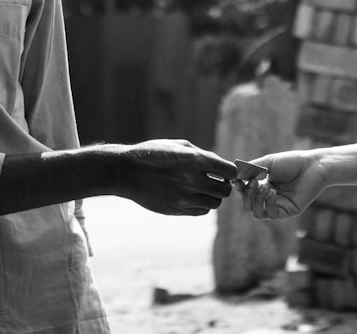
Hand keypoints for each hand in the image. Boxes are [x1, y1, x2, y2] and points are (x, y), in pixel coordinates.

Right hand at [119, 139, 236, 215]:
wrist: (126, 171)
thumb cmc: (153, 154)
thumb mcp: (178, 145)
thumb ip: (203, 155)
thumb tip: (222, 165)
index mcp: (194, 160)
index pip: (229, 171)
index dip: (230, 171)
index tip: (224, 171)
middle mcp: (192, 180)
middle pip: (224, 190)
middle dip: (223, 185)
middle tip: (215, 180)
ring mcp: (184, 197)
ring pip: (214, 204)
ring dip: (212, 196)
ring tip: (202, 188)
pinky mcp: (176, 210)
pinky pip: (201, 211)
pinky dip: (201, 205)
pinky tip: (192, 196)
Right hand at [236, 150, 326, 219]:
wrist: (313, 166)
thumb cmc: (292, 162)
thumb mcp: (267, 163)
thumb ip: (251, 169)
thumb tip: (233, 175)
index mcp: (263, 185)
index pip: (245, 192)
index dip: (239, 188)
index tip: (237, 180)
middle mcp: (269, 197)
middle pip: (248, 205)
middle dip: (247, 195)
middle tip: (253, 182)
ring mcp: (278, 205)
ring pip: (257, 213)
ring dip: (256, 200)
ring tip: (265, 187)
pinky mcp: (287, 211)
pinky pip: (271, 214)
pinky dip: (268, 204)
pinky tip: (273, 192)